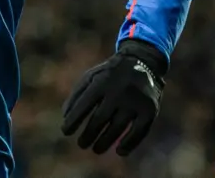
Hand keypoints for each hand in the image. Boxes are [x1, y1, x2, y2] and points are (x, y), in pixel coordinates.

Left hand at [61, 39, 166, 155]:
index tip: (65, 131)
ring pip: (117, 128)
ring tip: (95, 149)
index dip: (74, 120)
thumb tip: (65, 116)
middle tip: (81, 144)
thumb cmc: (110, 74)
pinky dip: (129, 144)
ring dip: (105, 142)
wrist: (142, 62)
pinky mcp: (150, 110)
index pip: (84, 104)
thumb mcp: (91, 76)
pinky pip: (139, 132)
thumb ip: (77, 94)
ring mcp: (135, 101)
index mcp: (101, 81)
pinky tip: (119, 151)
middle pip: (100, 119)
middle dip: (88, 134)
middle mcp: (118, 91)